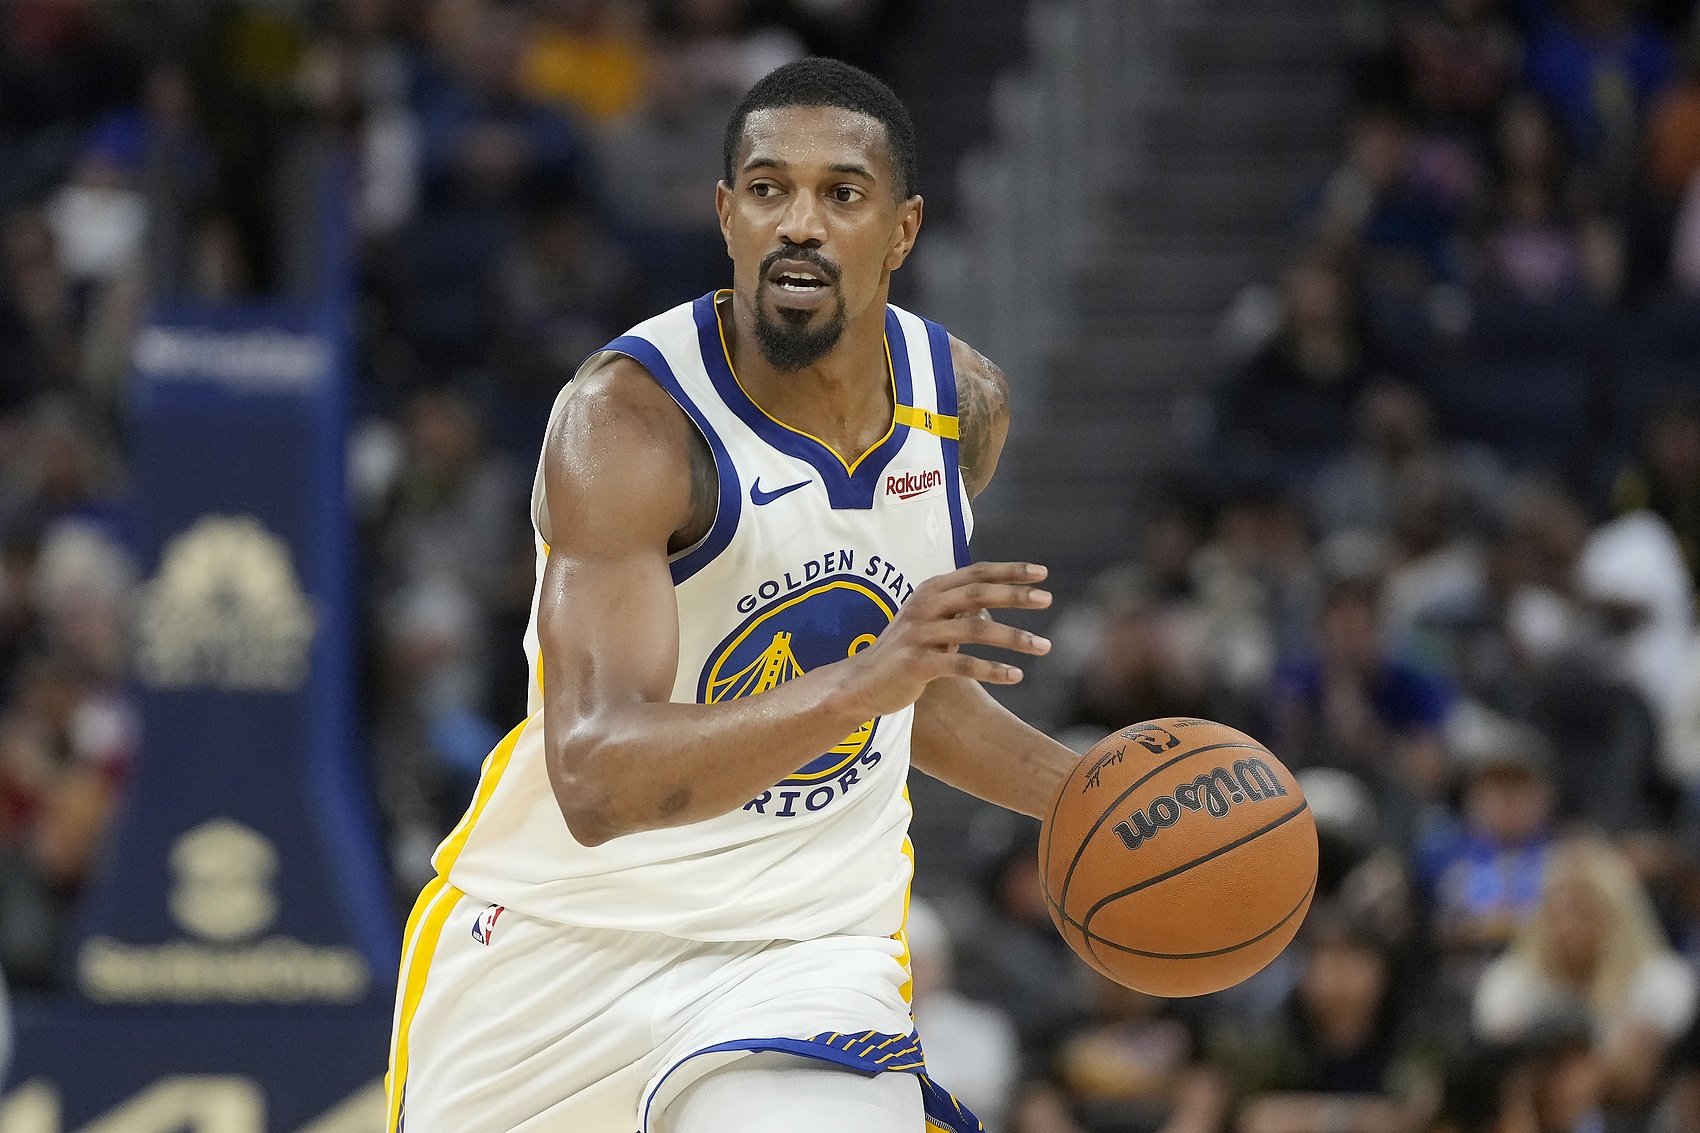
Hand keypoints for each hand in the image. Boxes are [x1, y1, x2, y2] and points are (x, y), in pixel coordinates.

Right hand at [840, 561, 1051, 718]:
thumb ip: (957, 611)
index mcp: (929, 591)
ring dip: (1014, 638)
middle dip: (1015, 596)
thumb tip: (994, 606)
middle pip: (978, 594)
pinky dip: (992, 669)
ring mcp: (919, 634)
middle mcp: (924, 607)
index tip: (1041, 573)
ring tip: (1044, 647)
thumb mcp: (929, 623)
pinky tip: (1016, 675)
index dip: (1009, 571)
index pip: (975, 573)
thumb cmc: (902, 652)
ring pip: (975, 630)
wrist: (860, 683)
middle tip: (1047, 599)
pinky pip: (962, 665)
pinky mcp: (917, 664)